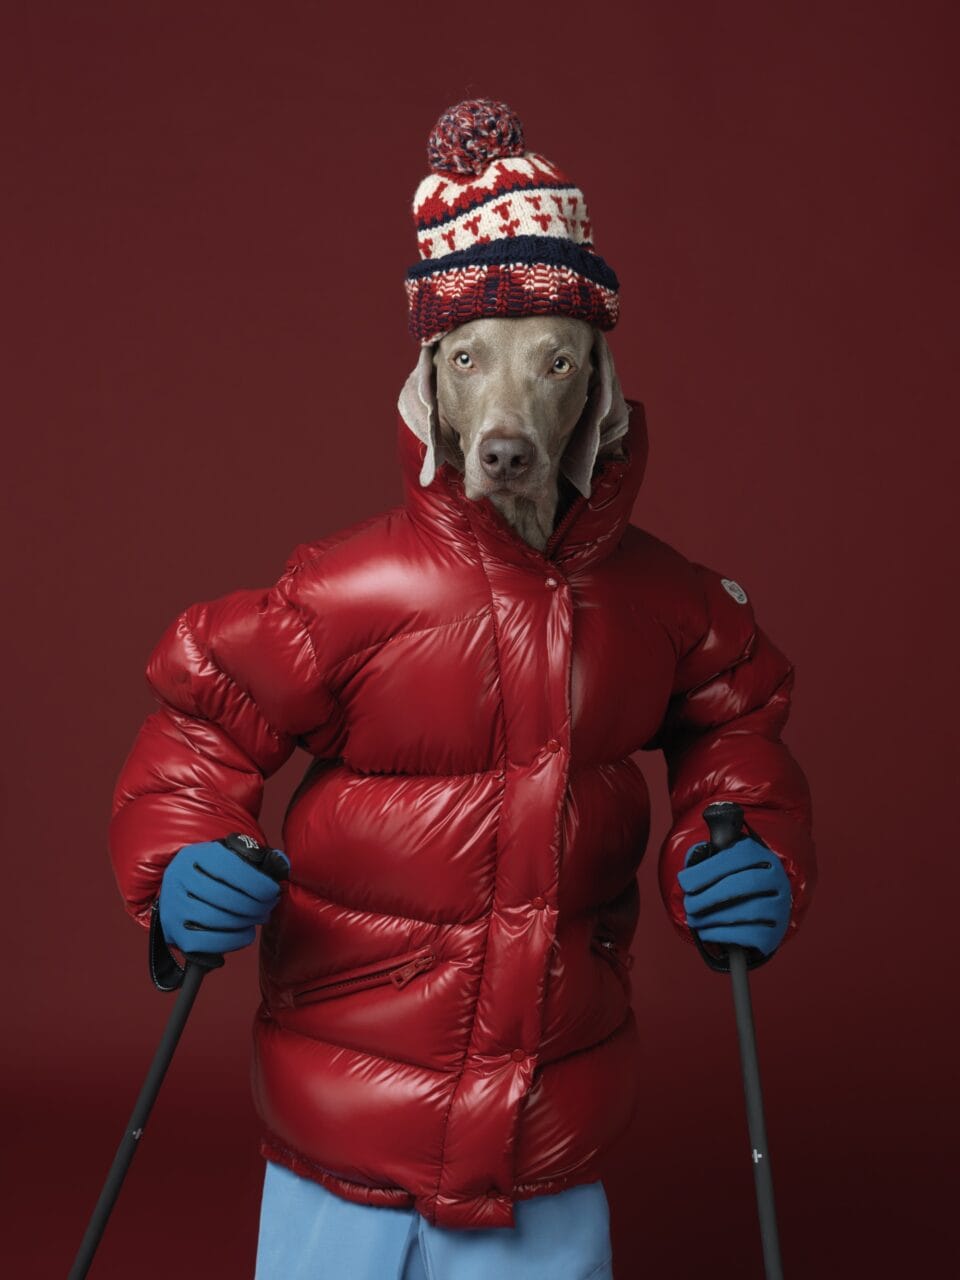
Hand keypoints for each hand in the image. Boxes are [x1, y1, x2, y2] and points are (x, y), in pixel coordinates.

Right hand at [158, 839, 288, 954]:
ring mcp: (174, 906)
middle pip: (224, 896)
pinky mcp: (174, 932)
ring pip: (215, 919)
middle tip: (267, 908)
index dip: (257, 883)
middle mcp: (179, 878)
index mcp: (196, 855)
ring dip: (245, 922)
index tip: (273, 891)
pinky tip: (245, 933)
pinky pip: (206, 942)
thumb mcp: (231, 857)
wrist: (182, 893)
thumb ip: (258, 857)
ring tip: (257, 919)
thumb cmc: (214, 875)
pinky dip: (232, 941)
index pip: (230, 868)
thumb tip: (281, 864)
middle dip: (254, 906)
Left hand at [677, 836, 791, 956]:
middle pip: (744, 884)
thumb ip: (706, 855)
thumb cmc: (731, 885)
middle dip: (710, 896)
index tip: (685, 882)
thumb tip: (695, 855)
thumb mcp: (722, 866)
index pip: (738, 857)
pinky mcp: (776, 933)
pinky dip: (723, 935)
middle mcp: (778, 880)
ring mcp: (780, 908)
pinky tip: (706, 933)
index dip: (709, 870)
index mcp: (763, 857)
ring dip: (714, 917)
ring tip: (694, 920)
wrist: (754, 915)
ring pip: (749, 911)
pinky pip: (750, 935)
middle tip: (688, 905)